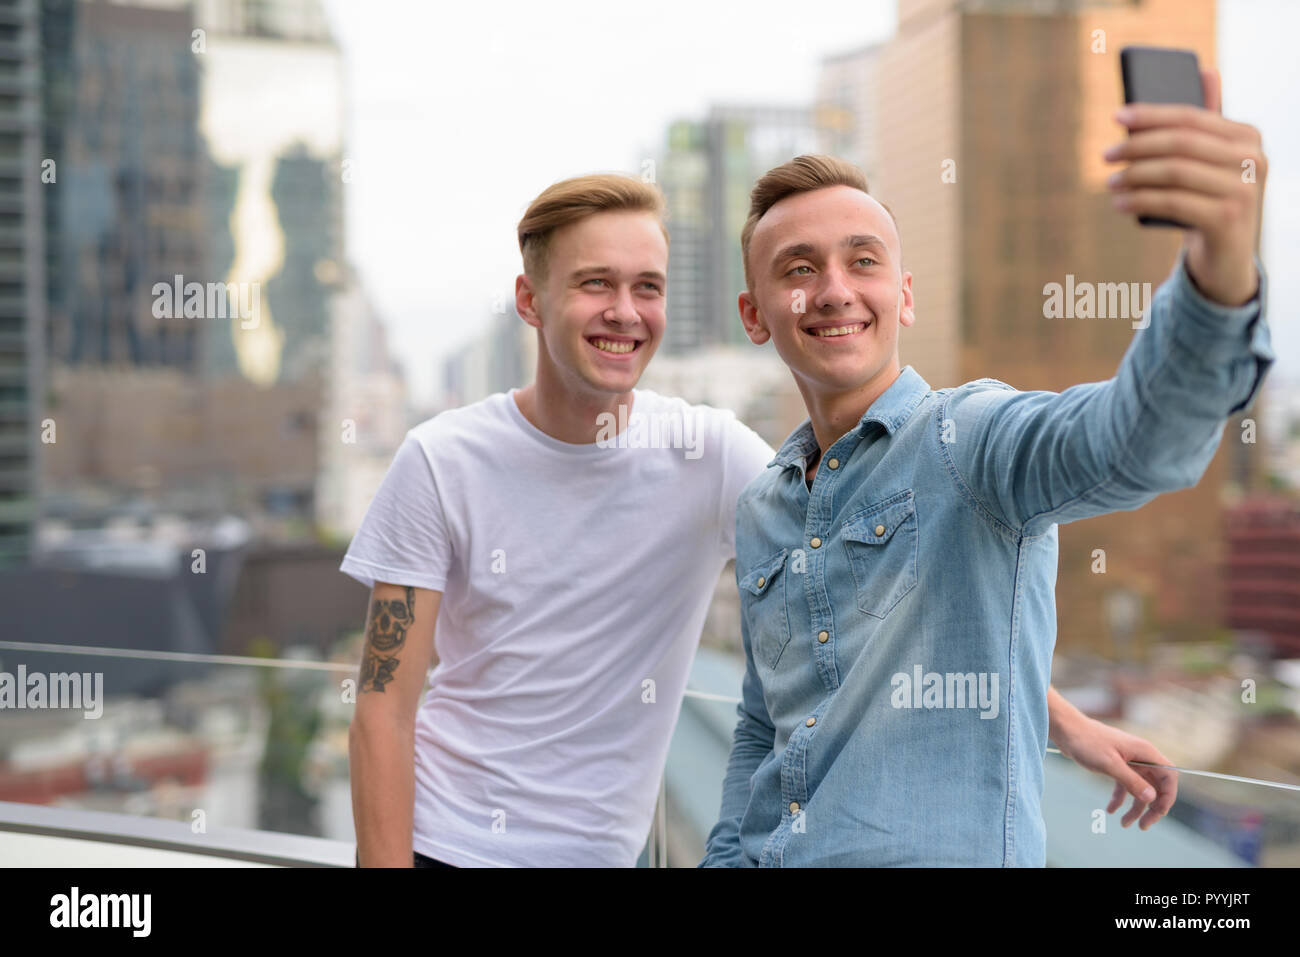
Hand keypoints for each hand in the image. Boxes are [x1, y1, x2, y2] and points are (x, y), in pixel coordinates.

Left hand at [1057, 716, 1178, 829]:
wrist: (1066, 730)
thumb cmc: (1087, 742)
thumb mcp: (1109, 764)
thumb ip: (1131, 781)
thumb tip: (1152, 798)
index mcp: (1145, 752)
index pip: (1169, 777)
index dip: (1167, 796)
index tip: (1158, 813)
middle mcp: (1141, 757)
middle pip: (1156, 786)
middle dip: (1151, 807)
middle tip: (1143, 826)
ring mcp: (1129, 761)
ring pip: (1139, 788)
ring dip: (1134, 807)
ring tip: (1124, 824)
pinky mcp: (1116, 765)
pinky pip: (1124, 785)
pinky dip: (1119, 798)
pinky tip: (1110, 810)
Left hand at [1104, 67, 1265, 305]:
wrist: (1226, 254)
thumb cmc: (1210, 198)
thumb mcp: (1209, 160)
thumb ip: (1206, 122)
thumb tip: (1205, 69)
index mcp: (1248, 136)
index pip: (1192, 116)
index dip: (1152, 114)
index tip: (1117, 116)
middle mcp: (1252, 159)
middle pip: (1181, 143)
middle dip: (1137, 145)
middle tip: (1106, 154)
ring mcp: (1243, 190)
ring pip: (1174, 172)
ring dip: (1134, 175)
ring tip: (1110, 181)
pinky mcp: (1226, 219)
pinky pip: (1172, 202)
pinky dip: (1139, 201)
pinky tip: (1119, 202)